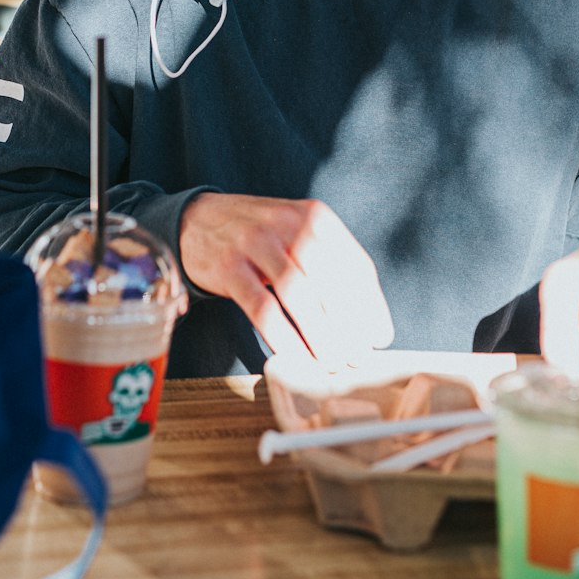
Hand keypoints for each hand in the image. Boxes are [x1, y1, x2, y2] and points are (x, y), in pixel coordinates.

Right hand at [179, 193, 393, 367]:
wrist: (198, 218)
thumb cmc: (261, 235)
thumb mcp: (299, 233)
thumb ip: (329, 264)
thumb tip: (366, 319)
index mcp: (315, 216)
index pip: (355, 264)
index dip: (372, 305)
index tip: (380, 337)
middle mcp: (288, 223)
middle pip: (329, 280)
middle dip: (349, 325)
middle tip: (358, 358)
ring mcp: (255, 243)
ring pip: (298, 294)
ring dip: (320, 334)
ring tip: (333, 363)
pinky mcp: (228, 266)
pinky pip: (261, 307)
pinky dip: (283, 337)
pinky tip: (297, 358)